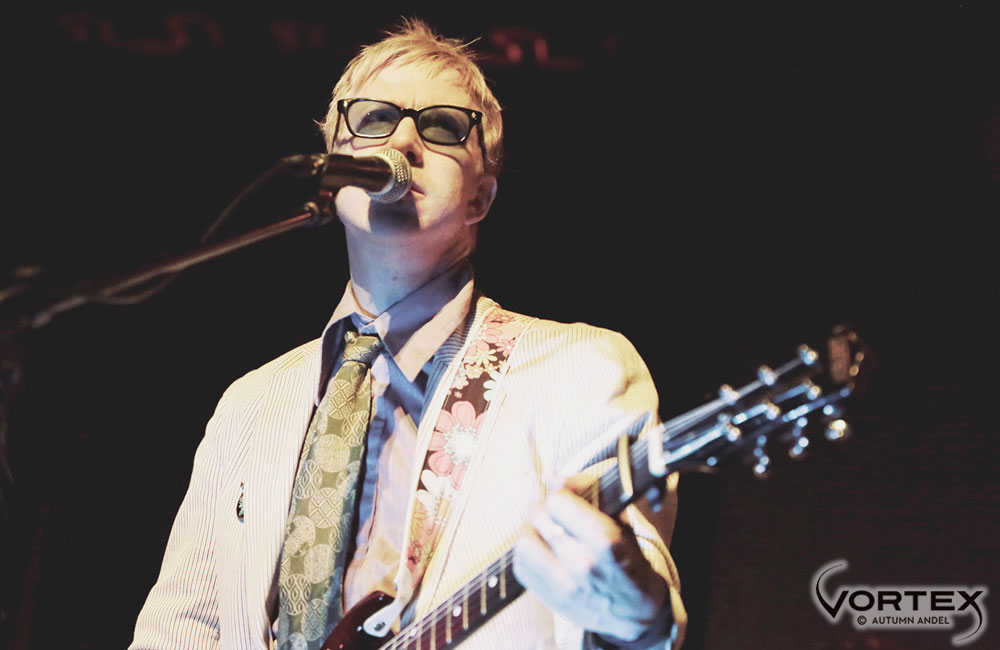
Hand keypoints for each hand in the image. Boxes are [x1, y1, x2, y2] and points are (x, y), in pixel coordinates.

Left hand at [512, 474, 668, 641]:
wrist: (636, 613)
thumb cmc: (631, 564)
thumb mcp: (623, 524)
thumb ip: (590, 497)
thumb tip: (553, 477)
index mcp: (605, 541)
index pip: (558, 501)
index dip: (561, 492)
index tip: (567, 494)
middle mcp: (581, 563)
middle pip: (539, 517)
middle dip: (546, 508)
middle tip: (555, 511)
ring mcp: (563, 584)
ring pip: (524, 541)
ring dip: (533, 531)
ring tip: (547, 532)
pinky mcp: (549, 598)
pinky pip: (520, 565)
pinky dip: (529, 555)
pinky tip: (544, 553)